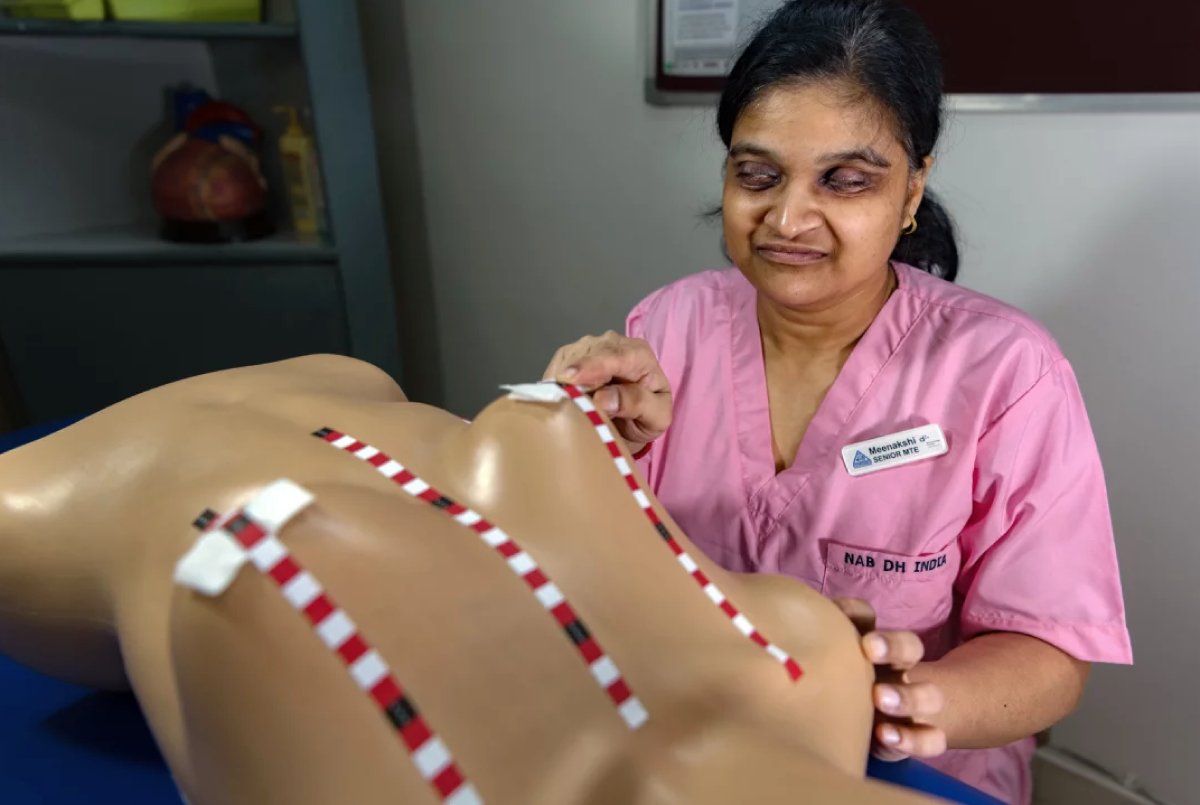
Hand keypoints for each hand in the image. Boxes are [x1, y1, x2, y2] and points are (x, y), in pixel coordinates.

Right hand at [542, 331, 671, 451]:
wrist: (633, 420)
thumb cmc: (647, 415)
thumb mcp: (657, 416)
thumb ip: (638, 403)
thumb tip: (603, 398)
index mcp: (639, 354)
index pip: (616, 356)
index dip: (593, 366)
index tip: (571, 378)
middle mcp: (613, 344)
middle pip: (588, 355)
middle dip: (574, 377)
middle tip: (567, 406)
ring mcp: (589, 348)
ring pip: (568, 360)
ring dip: (563, 383)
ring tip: (567, 408)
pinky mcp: (569, 357)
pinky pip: (555, 368)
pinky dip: (553, 384)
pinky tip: (559, 400)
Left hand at [832, 597, 946, 760]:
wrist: (861, 725)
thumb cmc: (833, 684)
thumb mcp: (825, 659)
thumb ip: (817, 640)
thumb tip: (798, 620)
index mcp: (876, 646)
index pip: (873, 618)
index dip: (867, 621)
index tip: (860, 638)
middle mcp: (897, 670)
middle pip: (911, 647)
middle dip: (894, 647)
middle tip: (868, 653)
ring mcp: (911, 705)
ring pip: (929, 694)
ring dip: (907, 696)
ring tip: (879, 699)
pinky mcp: (914, 738)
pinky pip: (932, 739)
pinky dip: (914, 739)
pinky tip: (887, 735)